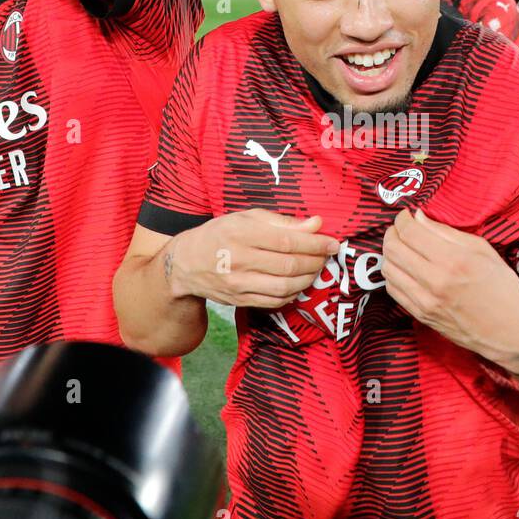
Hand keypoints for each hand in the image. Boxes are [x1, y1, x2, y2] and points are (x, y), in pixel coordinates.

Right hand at [165, 209, 339, 308]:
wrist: (186, 264)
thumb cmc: (220, 234)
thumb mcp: (246, 217)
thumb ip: (282, 221)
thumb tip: (316, 224)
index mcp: (240, 233)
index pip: (287, 240)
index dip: (315, 243)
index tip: (333, 242)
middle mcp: (238, 260)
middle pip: (290, 265)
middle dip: (316, 261)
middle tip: (326, 255)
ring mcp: (238, 284)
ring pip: (286, 286)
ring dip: (309, 278)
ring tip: (315, 268)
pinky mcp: (240, 301)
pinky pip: (276, 301)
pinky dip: (294, 293)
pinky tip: (298, 282)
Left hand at [381, 208, 518, 367]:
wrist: (510, 332)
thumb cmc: (502, 288)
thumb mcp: (483, 250)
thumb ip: (447, 232)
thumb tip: (419, 217)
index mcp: (453, 260)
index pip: (410, 232)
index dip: (402, 219)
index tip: (406, 215)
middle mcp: (434, 281)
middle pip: (393, 249)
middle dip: (392, 233)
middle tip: (401, 229)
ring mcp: (425, 301)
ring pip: (388, 269)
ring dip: (390, 253)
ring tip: (402, 248)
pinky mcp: (421, 316)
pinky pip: (393, 290)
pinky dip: (394, 274)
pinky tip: (405, 269)